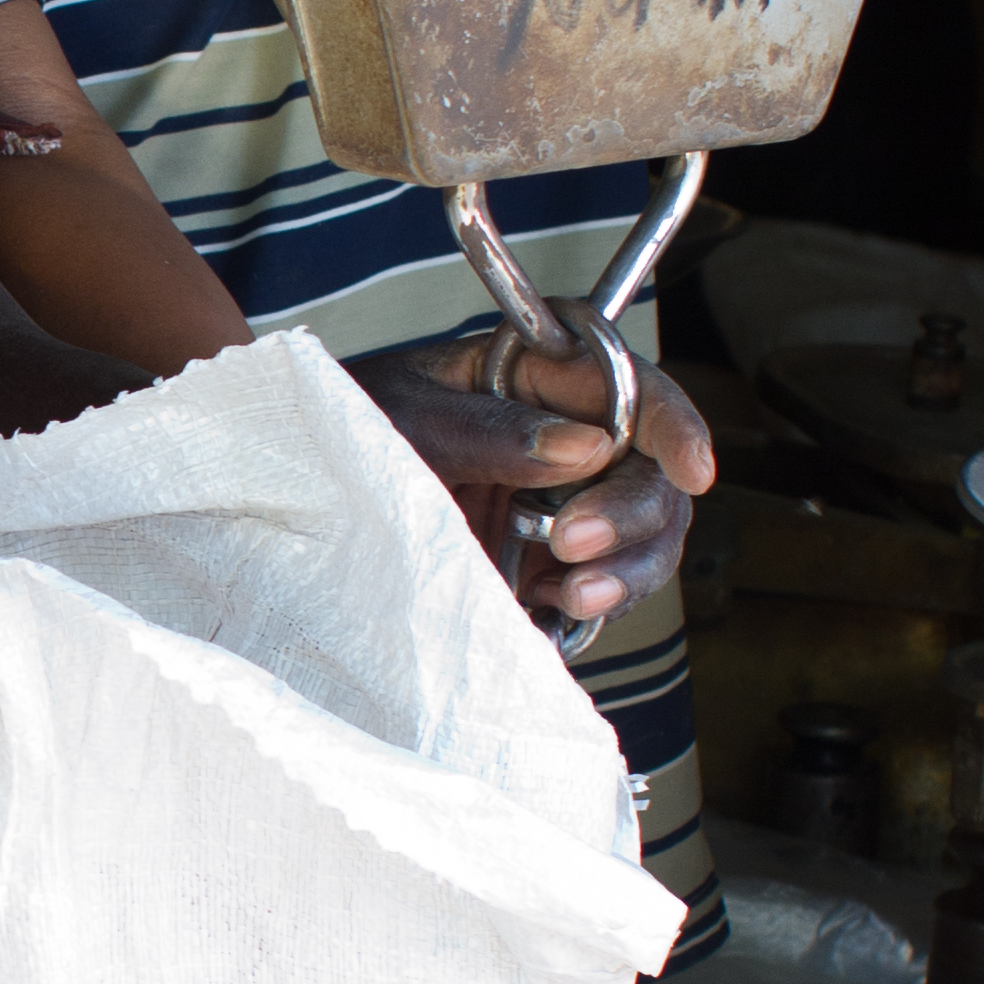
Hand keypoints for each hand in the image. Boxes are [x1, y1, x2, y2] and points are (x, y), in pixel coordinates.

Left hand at [353, 337, 714, 630]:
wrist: (291, 501)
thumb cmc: (341, 432)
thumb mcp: (403, 418)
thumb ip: (490, 431)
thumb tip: (584, 446)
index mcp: (533, 374)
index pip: (626, 382)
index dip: (671, 421)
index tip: (692, 468)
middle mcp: (562, 434)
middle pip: (651, 468)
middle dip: (631, 512)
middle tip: (569, 545)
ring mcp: (560, 502)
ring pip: (645, 532)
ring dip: (627, 568)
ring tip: (571, 593)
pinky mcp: (547, 562)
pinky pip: (606, 583)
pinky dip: (599, 601)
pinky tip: (555, 609)